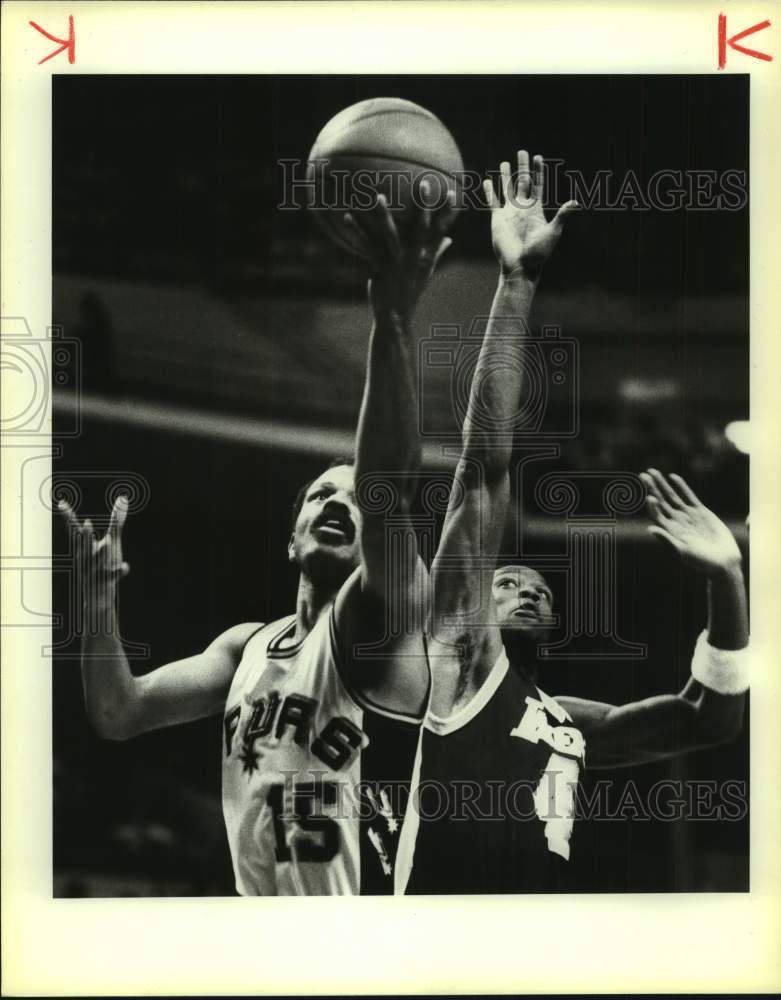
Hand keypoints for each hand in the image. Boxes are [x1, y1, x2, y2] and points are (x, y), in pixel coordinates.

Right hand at [59, 495, 129, 612]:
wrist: (98, 598)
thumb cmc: (103, 564)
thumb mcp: (111, 541)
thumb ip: (116, 520)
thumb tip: (123, 498)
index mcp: (85, 547)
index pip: (76, 530)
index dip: (69, 517)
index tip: (61, 503)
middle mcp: (87, 557)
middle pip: (84, 545)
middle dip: (86, 535)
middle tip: (88, 523)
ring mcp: (94, 570)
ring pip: (97, 561)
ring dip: (102, 552)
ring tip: (109, 543)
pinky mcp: (104, 582)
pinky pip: (112, 576)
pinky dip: (119, 571)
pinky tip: (125, 566)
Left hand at [344, 180, 454, 322]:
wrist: (395, 315)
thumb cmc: (410, 291)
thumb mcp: (426, 272)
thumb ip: (436, 252)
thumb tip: (449, 238)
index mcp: (426, 257)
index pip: (441, 232)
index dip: (448, 213)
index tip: (454, 192)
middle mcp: (414, 258)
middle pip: (421, 229)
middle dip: (424, 206)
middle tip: (425, 183)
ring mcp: (396, 263)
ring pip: (392, 235)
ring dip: (385, 215)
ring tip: (379, 197)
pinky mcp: (379, 267)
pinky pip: (366, 245)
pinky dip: (356, 230)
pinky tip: (347, 216)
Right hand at [483, 151, 577, 279]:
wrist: (520, 267)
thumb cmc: (539, 253)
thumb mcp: (552, 232)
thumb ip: (561, 216)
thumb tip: (575, 202)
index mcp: (536, 209)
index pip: (538, 185)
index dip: (539, 171)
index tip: (539, 157)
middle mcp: (523, 208)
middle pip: (523, 182)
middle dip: (523, 167)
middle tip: (522, 151)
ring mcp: (510, 213)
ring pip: (507, 189)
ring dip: (506, 176)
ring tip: (504, 162)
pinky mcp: (497, 220)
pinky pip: (492, 202)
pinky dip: (490, 192)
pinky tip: (487, 182)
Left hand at [641, 469, 741, 576]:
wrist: (723, 562)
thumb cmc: (701, 562)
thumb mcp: (682, 552)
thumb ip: (666, 539)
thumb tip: (649, 529)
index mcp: (669, 531)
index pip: (656, 514)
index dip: (651, 505)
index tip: (648, 496)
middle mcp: (676, 521)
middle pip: (660, 501)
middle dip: (652, 488)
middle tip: (643, 474)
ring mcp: (688, 515)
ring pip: (672, 496)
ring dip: (662, 484)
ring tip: (652, 472)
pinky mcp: (701, 512)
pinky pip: (689, 496)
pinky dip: (681, 486)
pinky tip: (673, 477)